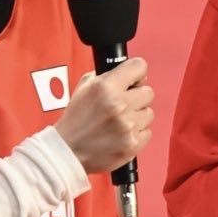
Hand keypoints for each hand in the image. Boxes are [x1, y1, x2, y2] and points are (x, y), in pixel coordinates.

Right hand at [58, 57, 152, 174]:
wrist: (68, 150)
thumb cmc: (75, 121)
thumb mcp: (84, 87)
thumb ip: (107, 76)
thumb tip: (129, 74)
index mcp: (106, 87)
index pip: (139, 67)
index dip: (137, 73)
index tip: (134, 78)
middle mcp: (119, 105)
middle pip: (148, 92)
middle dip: (137, 96)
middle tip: (124, 104)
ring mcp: (128, 126)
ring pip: (148, 113)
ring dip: (137, 116)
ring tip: (120, 121)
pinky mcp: (133, 143)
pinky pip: (147, 132)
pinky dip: (137, 133)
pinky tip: (122, 133)